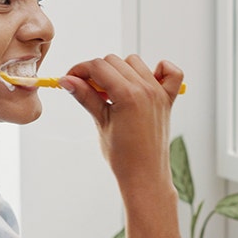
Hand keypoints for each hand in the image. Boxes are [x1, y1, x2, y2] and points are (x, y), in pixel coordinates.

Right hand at [61, 55, 183, 190]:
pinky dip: (159, 70)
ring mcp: (158, 92)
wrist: (145, 176)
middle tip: (88, 90)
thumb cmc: (122, 156)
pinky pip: (171, 72)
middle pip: (113, 61)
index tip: (70, 79)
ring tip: (112, 92)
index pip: (97, 66)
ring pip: (134, 62)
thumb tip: (66, 80)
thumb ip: (85, 96)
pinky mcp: (167, 99)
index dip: (79, 70)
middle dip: (96, 71)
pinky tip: (144, 81)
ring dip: (120, 70)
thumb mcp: (100, 122)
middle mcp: (146, 88)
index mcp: (127, 94)